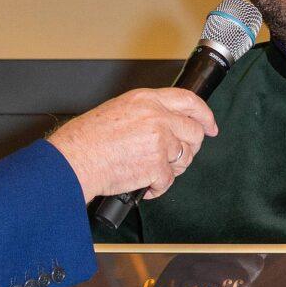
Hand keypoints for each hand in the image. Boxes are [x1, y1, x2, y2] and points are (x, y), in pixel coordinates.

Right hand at [47, 89, 217, 201]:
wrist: (75, 159)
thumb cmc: (87, 139)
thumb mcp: (119, 110)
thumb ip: (146, 113)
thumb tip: (164, 124)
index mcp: (147, 100)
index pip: (189, 101)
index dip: (204, 114)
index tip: (210, 125)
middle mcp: (157, 117)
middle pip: (194, 132)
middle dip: (190, 147)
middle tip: (178, 156)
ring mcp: (160, 141)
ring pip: (184, 158)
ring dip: (171, 168)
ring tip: (151, 170)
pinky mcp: (158, 166)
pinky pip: (168, 180)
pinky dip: (156, 187)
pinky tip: (143, 183)